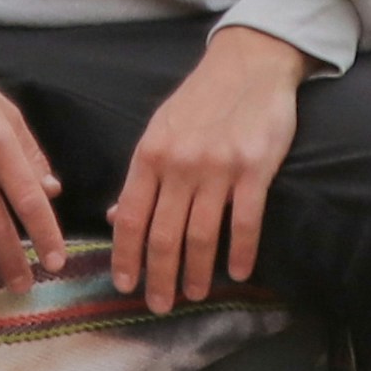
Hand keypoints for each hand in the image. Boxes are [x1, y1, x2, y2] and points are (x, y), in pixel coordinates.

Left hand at [108, 25, 306, 311]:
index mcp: (150, 154)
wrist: (248, 64)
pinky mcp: (255, 169)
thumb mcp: (160, 131)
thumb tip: (116, 218)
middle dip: (158, 277)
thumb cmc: (200, 101)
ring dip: (196, 273)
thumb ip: (142, 176)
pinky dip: (241, 254)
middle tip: (158, 306)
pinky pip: (245, 222)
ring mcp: (217, 168)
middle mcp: (179, 164)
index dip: (125, 256)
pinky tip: (238, 273)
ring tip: (193, 296)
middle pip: (163, 234)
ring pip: (201, 235)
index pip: (129, 216)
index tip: (123, 284)